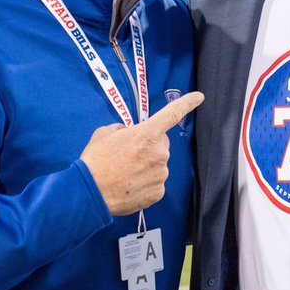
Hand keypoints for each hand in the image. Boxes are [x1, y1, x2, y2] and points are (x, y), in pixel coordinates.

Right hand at [80, 91, 202, 215]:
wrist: (90, 192)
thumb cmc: (96, 160)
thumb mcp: (106, 133)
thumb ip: (124, 130)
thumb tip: (130, 134)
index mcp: (147, 134)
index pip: (172, 114)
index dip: (187, 103)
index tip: (200, 96)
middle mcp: (159, 153)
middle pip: (160, 144)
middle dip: (148, 146)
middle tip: (128, 155)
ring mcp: (160, 174)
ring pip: (158, 165)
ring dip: (146, 166)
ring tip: (125, 172)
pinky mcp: (158, 192)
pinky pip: (155, 182)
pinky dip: (145, 183)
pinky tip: (129, 185)